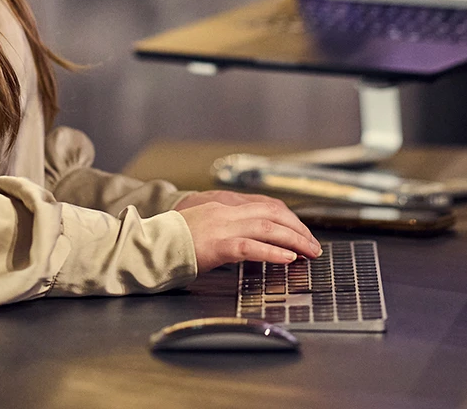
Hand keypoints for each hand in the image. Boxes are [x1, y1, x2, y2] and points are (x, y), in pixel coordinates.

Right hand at [174, 192, 320, 272]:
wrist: (151, 244)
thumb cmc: (175, 241)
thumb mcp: (205, 228)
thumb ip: (226, 229)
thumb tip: (251, 241)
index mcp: (223, 207)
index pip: (266, 206)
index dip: (289, 218)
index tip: (303, 233)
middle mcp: (226, 213)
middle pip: (273, 214)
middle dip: (299, 229)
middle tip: (315, 246)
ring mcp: (222, 227)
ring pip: (268, 227)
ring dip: (294, 240)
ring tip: (310, 252)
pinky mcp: (218, 245)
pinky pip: (251, 247)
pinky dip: (273, 252)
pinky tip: (287, 259)